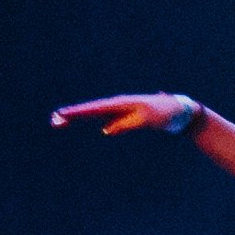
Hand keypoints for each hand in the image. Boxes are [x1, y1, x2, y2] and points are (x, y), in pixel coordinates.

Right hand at [52, 92, 202, 139]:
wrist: (181, 111)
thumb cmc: (165, 113)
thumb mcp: (147, 120)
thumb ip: (127, 124)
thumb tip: (106, 130)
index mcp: (123, 103)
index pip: (96, 109)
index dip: (79, 112)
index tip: (62, 114)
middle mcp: (119, 104)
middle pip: (92, 110)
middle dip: (73, 114)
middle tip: (53, 120)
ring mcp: (121, 109)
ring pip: (95, 112)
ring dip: (79, 115)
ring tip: (60, 119)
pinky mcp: (125, 115)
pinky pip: (103, 116)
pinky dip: (91, 118)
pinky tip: (80, 120)